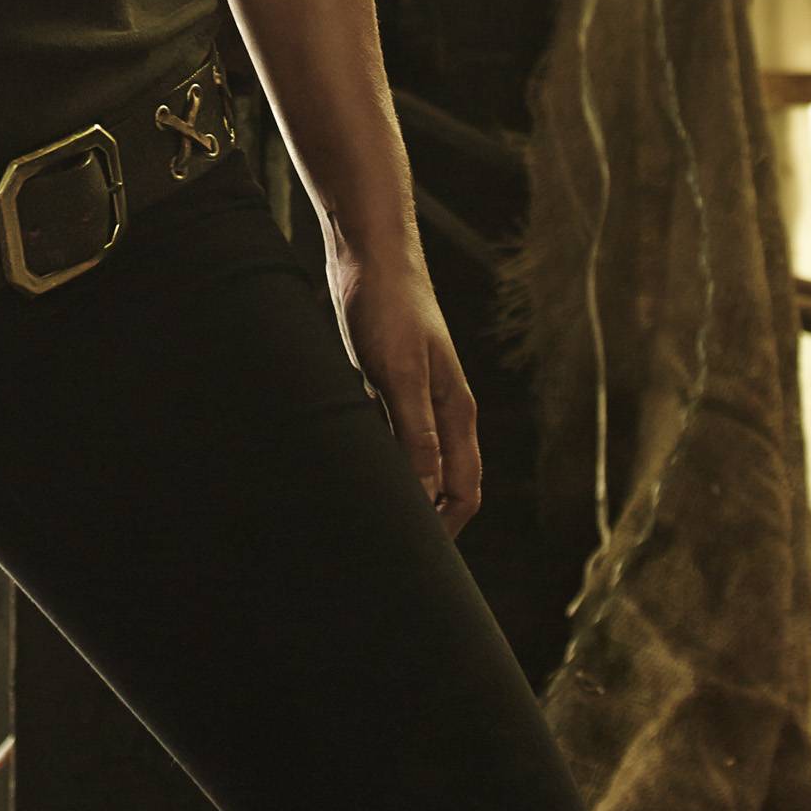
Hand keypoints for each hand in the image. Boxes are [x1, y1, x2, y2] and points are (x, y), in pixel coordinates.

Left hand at [332, 252, 483, 530]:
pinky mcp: (385, 386)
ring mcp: (413, 399)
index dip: (443, 528)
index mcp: (455, 413)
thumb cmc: (389, 307)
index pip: (463, 491)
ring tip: (359, 516)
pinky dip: (375, 459)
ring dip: (396, 489)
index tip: (412, 555)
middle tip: (381, 546)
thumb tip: (428, 494)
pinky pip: (386, 438)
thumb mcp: (400, 373)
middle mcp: (440, 412)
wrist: (369, 254)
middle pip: (441, 484)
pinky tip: (347, 468)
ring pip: (413, 463)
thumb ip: (415, 432)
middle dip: (422, 519)